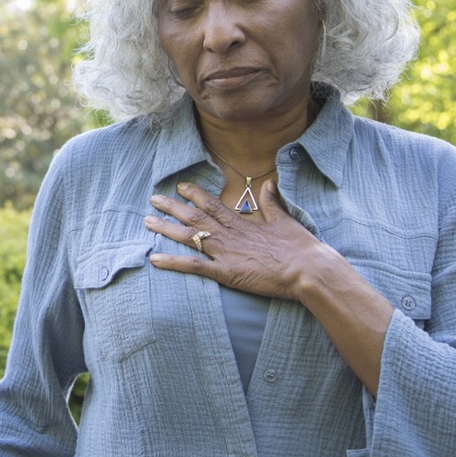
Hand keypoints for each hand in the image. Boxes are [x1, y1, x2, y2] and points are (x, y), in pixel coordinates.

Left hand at [144, 180, 331, 300]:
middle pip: (194, 217)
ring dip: (166, 228)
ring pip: (189, 237)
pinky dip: (172, 263)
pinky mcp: (226, 273)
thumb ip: (272, 202)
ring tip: (147, 221)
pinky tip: (154, 259)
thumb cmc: (301, 247)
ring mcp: (225, 253)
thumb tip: (269, 183)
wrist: (308, 269)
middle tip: (153, 199)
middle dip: (172, 207)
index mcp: (242, 223)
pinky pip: (193, 266)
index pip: (212, 205)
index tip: (180, 187)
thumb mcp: (285, 219)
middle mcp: (229, 234)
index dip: (195, 195)